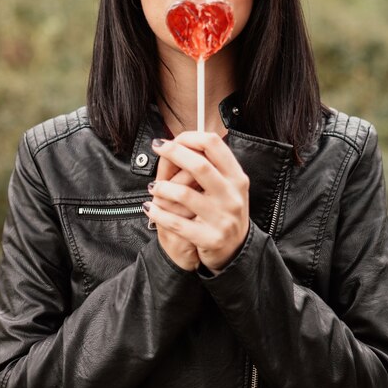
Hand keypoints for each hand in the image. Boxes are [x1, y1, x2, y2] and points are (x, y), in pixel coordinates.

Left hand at [144, 132, 249, 272]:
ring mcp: (222, 218)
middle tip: (157, 148)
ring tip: (154, 187)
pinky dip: (158, 213)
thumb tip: (179, 141)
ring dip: (162, 188)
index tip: (173, 138)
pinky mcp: (210, 238)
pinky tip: (150, 208)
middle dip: (174, 153)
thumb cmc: (224, 210)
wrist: (236, 251)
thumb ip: (210, 165)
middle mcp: (232, 196)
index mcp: (237, 177)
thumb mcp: (227, 186)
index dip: (190, 136)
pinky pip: (176, 223)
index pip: (215, 145)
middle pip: (200, 165)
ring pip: (184, 194)